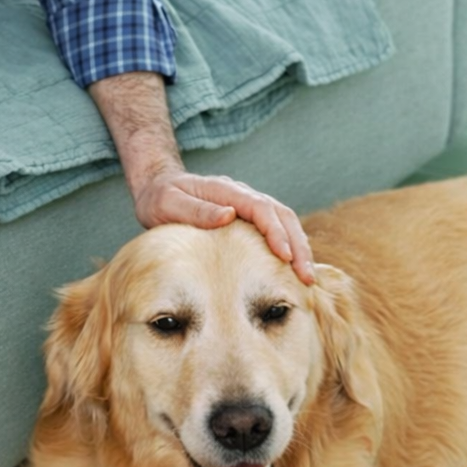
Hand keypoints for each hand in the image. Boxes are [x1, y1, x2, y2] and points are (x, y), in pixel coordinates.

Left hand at [133, 169, 314, 284]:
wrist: (158, 188)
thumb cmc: (160, 198)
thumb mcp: (168, 203)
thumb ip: (196, 210)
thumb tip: (228, 215)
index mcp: (227, 190)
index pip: (262, 209)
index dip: (276, 232)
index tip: (285, 256)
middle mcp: (243, 196)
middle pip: (283, 216)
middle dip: (298, 246)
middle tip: (306, 277)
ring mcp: (249, 207)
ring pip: (286, 224)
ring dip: (300, 250)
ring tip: (307, 279)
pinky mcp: (249, 220)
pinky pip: (277, 231)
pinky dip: (290, 250)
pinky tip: (295, 271)